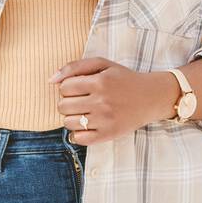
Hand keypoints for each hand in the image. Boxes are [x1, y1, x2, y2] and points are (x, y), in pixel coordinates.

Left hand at [51, 57, 177, 144]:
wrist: (151, 97)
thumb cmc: (123, 79)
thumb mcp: (102, 64)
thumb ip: (74, 66)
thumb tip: (50, 80)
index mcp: (100, 81)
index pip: (64, 87)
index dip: (68, 87)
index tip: (79, 88)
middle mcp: (102, 101)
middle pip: (63, 106)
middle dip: (68, 102)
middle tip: (81, 100)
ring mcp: (105, 120)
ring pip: (68, 123)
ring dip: (72, 117)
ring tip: (85, 112)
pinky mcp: (108, 135)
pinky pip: (79, 138)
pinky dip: (79, 133)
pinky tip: (89, 124)